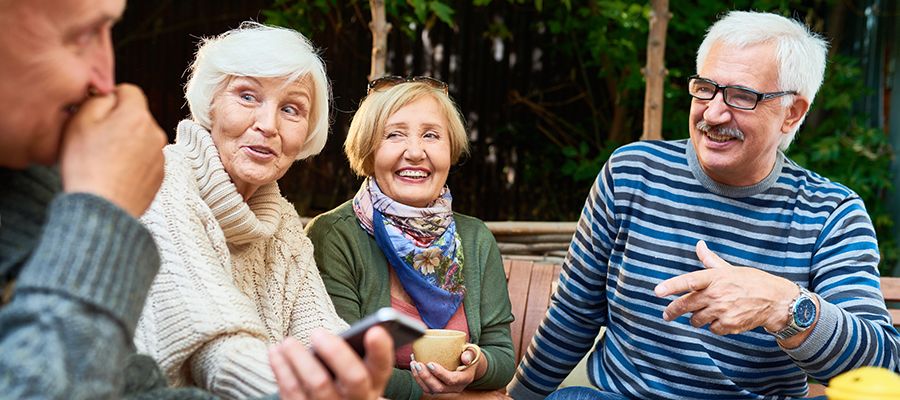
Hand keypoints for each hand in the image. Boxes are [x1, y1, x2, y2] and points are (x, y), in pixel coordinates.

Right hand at [60, 84, 165, 216]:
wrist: (102, 209)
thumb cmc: (86, 165)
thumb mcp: (80, 122)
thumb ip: (98, 100)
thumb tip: (110, 96)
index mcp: (137, 116)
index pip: (130, 91)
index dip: (111, 98)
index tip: (97, 114)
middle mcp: (156, 133)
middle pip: (137, 116)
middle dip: (119, 122)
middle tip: (97, 141)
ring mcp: (160, 156)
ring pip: (141, 139)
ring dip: (127, 143)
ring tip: (104, 162)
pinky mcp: (160, 176)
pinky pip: (145, 160)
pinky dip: (133, 163)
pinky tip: (115, 175)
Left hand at [269, 327, 393, 399]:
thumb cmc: (342, 380)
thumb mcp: (355, 369)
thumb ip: (349, 353)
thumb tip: (326, 336)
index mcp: (374, 383)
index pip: (382, 366)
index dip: (381, 350)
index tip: (373, 330)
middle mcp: (358, 398)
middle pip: (354, 378)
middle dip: (336, 353)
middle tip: (317, 333)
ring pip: (319, 384)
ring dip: (300, 359)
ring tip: (288, 342)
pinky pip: (293, 392)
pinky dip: (282, 369)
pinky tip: (275, 352)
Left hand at [410, 349, 480, 393]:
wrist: (469, 364)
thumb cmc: (469, 355)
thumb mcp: (473, 352)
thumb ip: (470, 353)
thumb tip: (465, 359)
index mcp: (465, 379)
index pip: (451, 380)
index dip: (440, 373)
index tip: (430, 363)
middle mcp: (456, 387)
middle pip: (438, 388)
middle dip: (426, 377)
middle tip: (417, 364)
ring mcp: (447, 390)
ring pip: (430, 390)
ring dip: (419, 378)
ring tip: (413, 364)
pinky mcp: (439, 388)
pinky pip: (427, 387)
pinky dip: (418, 378)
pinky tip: (414, 366)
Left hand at [654, 240, 797, 334]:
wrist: (775, 301)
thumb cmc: (751, 282)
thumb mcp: (730, 268)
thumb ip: (710, 260)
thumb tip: (699, 245)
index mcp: (715, 277)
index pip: (688, 281)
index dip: (671, 286)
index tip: (657, 292)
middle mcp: (717, 294)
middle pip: (686, 305)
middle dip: (672, 311)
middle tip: (666, 314)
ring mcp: (722, 310)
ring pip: (696, 319)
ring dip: (696, 318)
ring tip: (705, 313)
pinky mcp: (729, 325)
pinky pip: (711, 329)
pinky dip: (713, 326)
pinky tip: (722, 318)